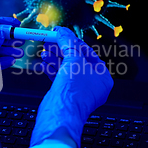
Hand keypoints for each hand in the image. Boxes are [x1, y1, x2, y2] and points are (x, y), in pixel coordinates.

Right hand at [31, 26, 113, 147]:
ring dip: (54, 58)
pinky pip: (59, 78)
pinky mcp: (65, 96)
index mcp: (102, 77)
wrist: (61, 114)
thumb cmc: (74, 93)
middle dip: (61, 49)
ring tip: (45, 51)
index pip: (88, 53)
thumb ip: (68, 43)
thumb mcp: (73, 59)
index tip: (62, 34)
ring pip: (66, 69)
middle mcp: (92, 85)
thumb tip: (63, 32)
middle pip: (75, 60)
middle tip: (51, 40)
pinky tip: (44, 63)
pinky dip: (51, 69)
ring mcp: (78, 91)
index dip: (73, 42)